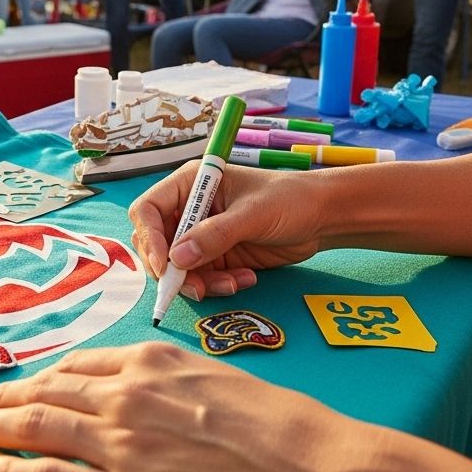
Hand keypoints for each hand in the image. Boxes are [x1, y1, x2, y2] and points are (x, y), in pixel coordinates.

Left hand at [0, 342, 354, 471]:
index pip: (80, 366)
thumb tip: (150, 392)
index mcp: (154, 362)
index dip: (44, 376)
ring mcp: (120, 446)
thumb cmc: (286, 429)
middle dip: (6, 397)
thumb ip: (174, 382)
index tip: (24, 383)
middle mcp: (126, 395)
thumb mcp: (223, 379)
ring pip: (37, 427)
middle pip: (48, 391)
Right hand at [127, 161, 326, 299]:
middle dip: (172, 268)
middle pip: (156, 243)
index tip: (164, 265)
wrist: (323, 217)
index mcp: (191, 184)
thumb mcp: (252, 214)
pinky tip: (245, 279)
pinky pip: (202, 278)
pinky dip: (219, 285)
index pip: (149, 210)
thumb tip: (178, 258)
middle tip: (195, 287)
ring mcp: (202, 235)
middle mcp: (190, 210)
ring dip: (199, 282)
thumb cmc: (289, 200)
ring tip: (230, 284)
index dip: (150, 238)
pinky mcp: (217, 257)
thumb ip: (215, 235)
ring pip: (178, 268)